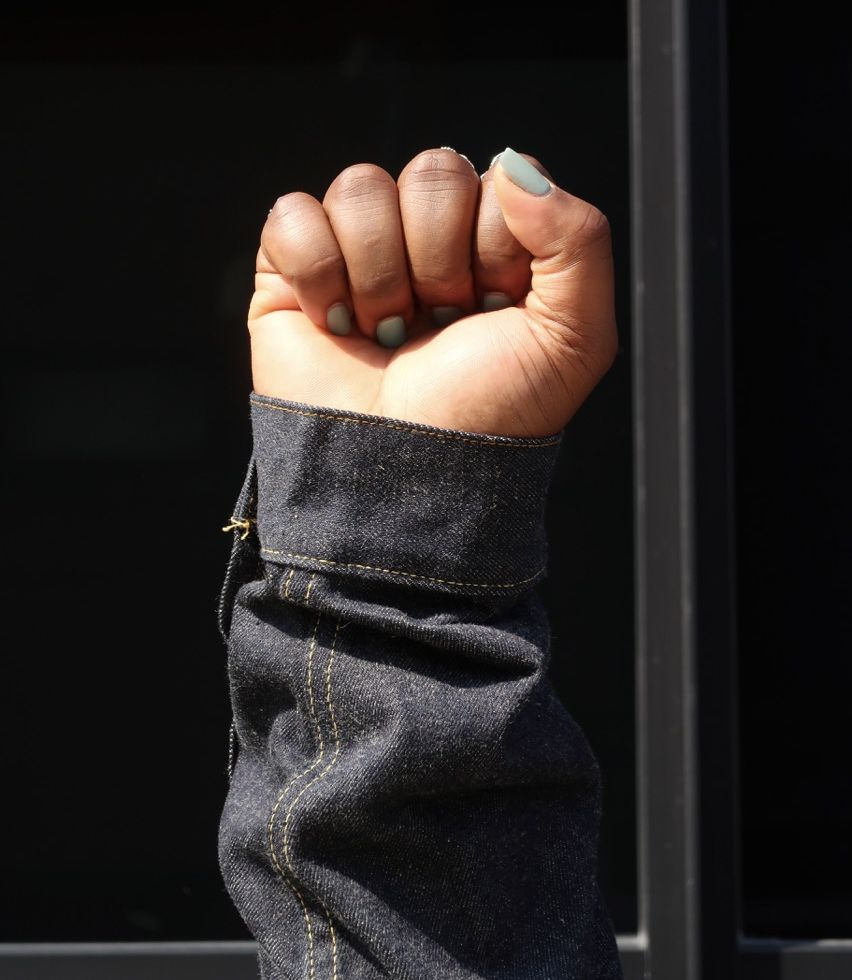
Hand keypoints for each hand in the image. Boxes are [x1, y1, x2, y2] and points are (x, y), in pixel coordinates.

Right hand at [248, 147, 616, 436]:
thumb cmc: (487, 416)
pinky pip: (293, 215)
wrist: (405, 480)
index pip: (498, 180)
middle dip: (438, 260)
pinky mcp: (292, 274)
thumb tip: (512, 164)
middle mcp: (427, 242)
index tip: (489, 312)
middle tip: (436, 325)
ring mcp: (358, 253)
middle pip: (431, 172)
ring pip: (360, 187)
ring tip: (385, 335)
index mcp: (493, 248)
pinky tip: (334, 323)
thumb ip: (580, 239)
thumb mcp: (574, 340)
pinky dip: (314, 272)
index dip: (496, 247)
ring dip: (378, 275)